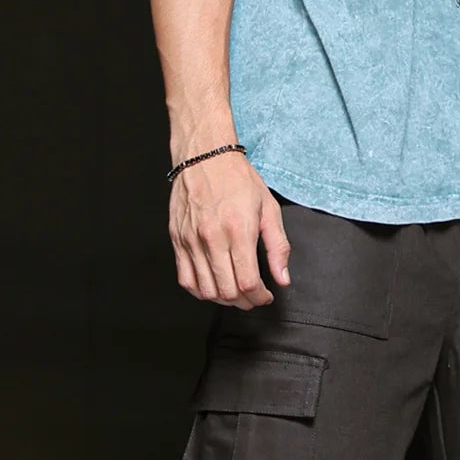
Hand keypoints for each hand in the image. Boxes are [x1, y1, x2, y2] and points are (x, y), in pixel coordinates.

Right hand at [170, 153, 290, 307]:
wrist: (205, 157)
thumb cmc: (238, 179)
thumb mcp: (269, 209)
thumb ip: (278, 247)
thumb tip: (282, 278)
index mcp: (239, 230)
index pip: (247, 282)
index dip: (259, 297)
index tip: (266, 296)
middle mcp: (212, 238)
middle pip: (227, 292)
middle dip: (245, 302)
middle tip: (253, 297)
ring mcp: (191, 240)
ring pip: (205, 290)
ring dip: (223, 300)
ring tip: (235, 293)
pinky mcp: (177, 240)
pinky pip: (185, 279)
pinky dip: (200, 291)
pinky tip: (213, 285)